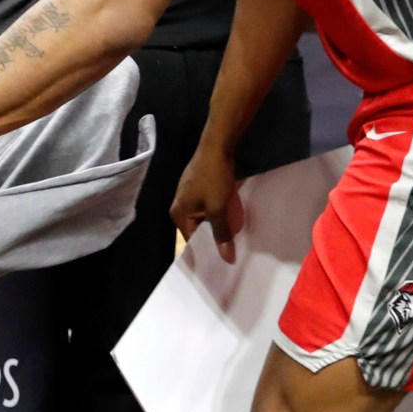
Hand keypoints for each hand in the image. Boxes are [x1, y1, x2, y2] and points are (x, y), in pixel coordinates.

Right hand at [170, 146, 245, 261]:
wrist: (216, 147)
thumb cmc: (213, 179)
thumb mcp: (218, 209)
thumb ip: (221, 234)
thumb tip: (226, 259)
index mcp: (178, 214)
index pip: (192, 241)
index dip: (207, 252)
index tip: (222, 264)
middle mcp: (179, 206)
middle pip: (196, 230)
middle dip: (213, 239)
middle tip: (231, 254)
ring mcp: (188, 196)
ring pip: (203, 219)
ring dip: (217, 226)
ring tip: (233, 239)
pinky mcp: (197, 188)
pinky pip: (206, 208)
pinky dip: (217, 214)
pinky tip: (230, 219)